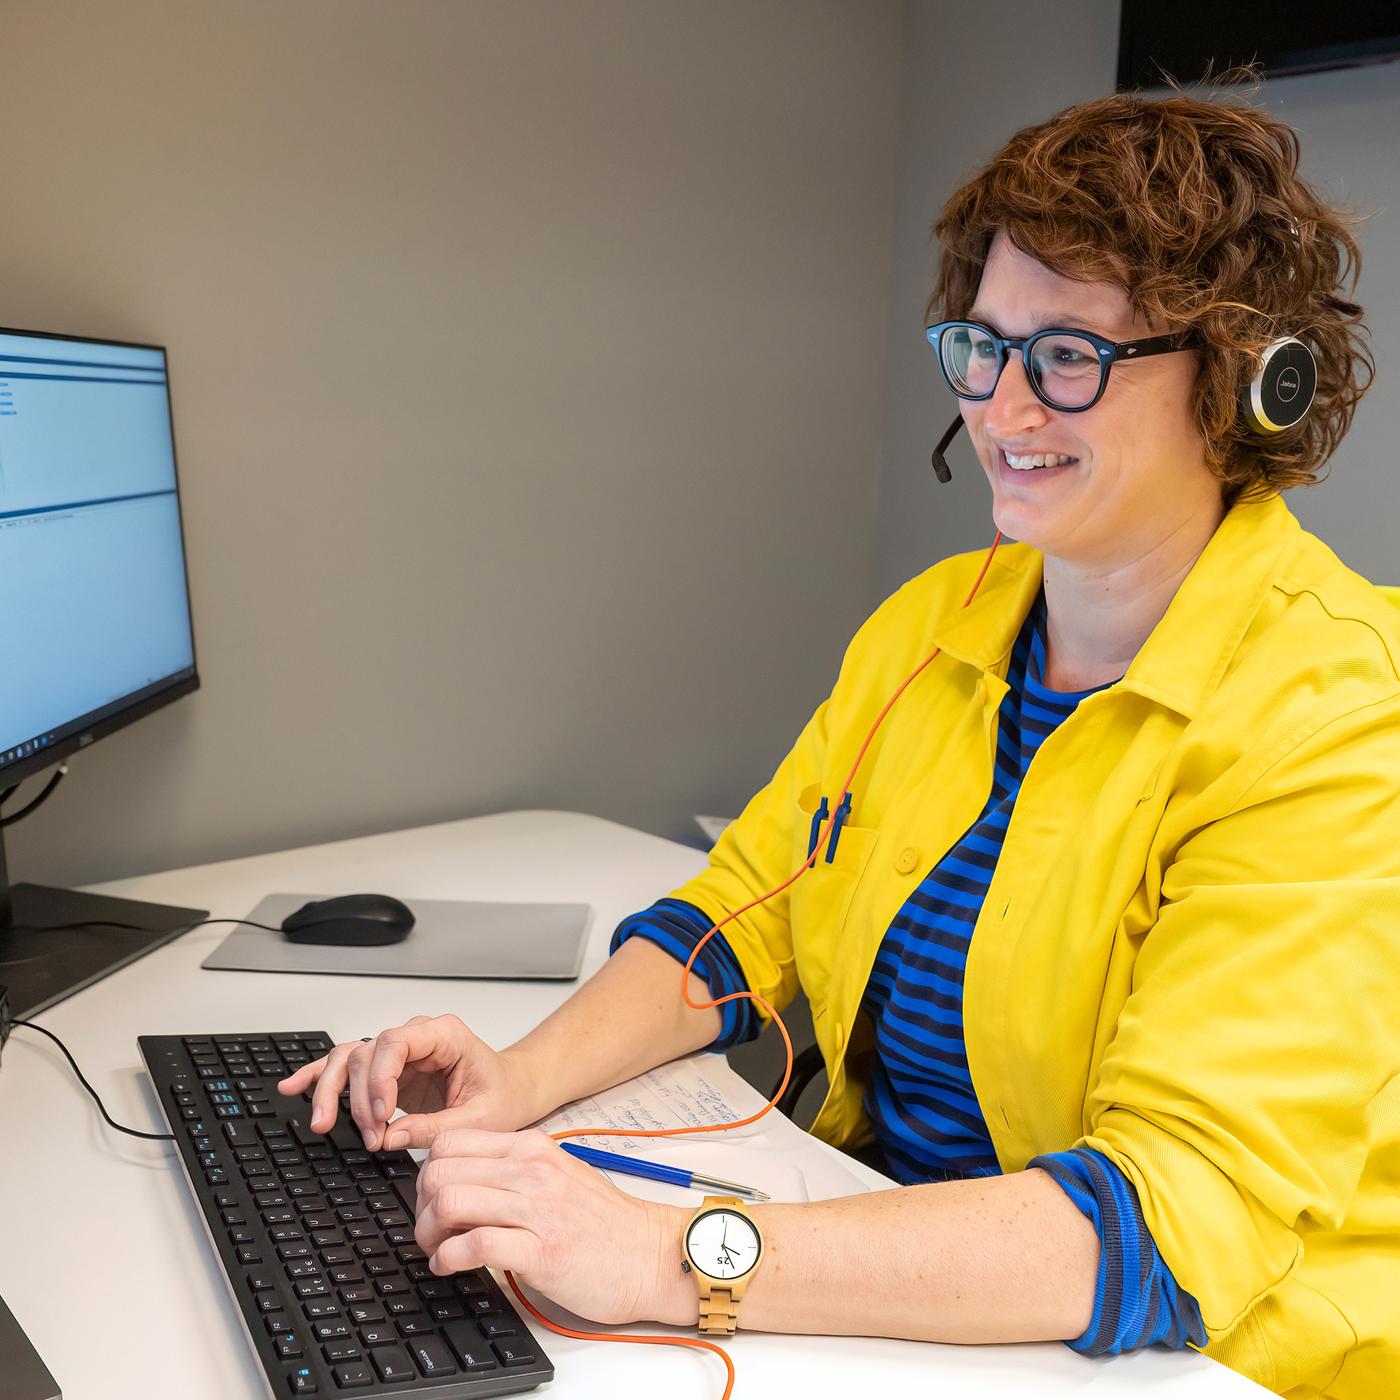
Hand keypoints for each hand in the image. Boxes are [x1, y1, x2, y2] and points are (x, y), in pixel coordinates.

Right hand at [276, 1014, 541, 1149]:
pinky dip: (319, 1076)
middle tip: (370, 1137)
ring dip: (332, 1090)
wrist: (513, 1091)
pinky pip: (347, 1067)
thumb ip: (434, 1127)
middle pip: (367, 1053)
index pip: (396, 1043)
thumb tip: (389, 1137)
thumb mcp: (480, 1119)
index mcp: (444, 1035)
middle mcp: (417, 1037)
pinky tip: (293, 1088)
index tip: (381, 1116)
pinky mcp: (388, 1072)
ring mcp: (400, 1053)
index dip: (379, 1079)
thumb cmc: (503, 1095)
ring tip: (322, 1123)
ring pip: (350, 1058)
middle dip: (360, 1098)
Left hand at [414, 1127, 693, 1326]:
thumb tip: (463, 1179)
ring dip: (429, 1233)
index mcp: (532, 1148)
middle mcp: (532, 1170)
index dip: (427, 1172)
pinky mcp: (541, 1251)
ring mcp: (537, 1208)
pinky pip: (474, 1245)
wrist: (651, 1256)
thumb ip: (514, 1170)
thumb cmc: (605, 1223)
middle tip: (431, 1228)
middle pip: (440, 1170)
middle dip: (421, 1204)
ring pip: (450, 1201)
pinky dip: (448, 1258)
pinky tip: (449, 1266)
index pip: (450, 1142)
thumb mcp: (558, 1175)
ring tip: (437, 1249)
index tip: (432, 1198)